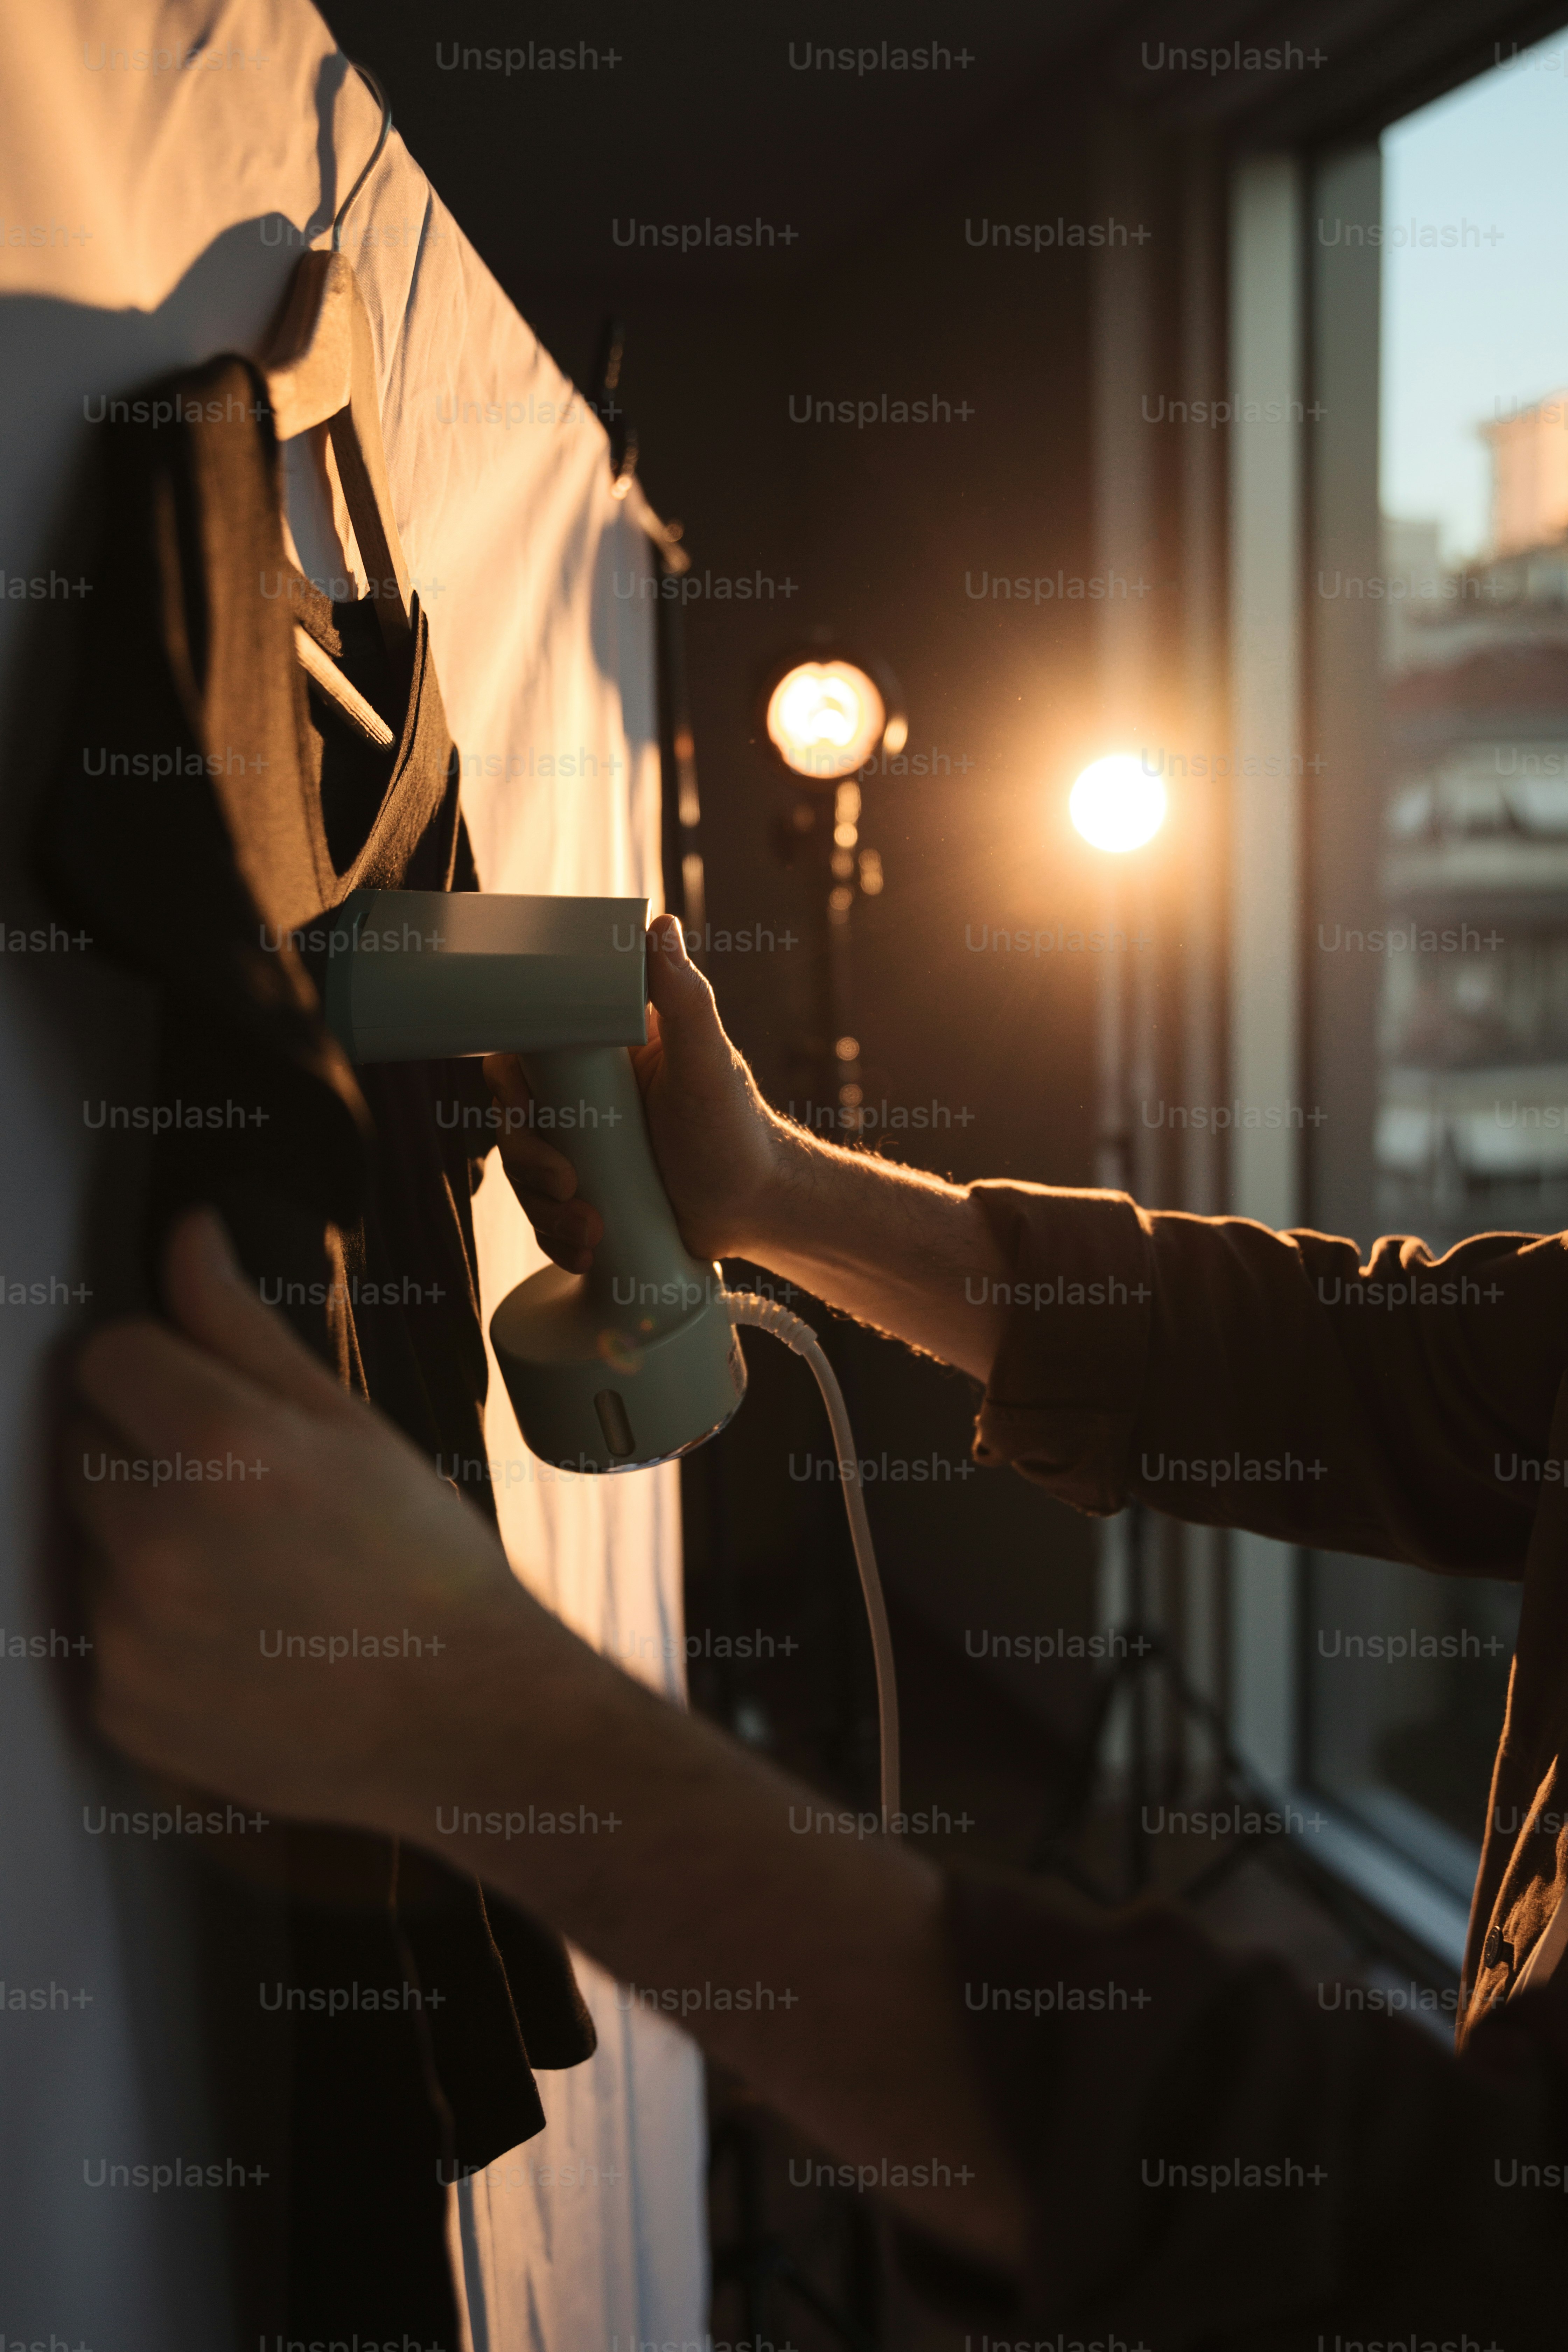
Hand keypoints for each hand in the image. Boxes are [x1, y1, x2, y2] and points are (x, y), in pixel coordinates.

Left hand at [70, 1208, 535, 1831]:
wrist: (462, 1719)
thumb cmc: (420, 1562)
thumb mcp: (344, 1422)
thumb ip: (239, 1323)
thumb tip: (185, 1236)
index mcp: (217, 1445)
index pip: (103, 1355)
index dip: (152, 1366)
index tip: (198, 1396)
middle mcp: (156, 1537)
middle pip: (82, 1445)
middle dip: (143, 1452)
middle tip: (240, 1493)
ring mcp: (127, 1630)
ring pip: (87, 1538)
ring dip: (139, 1539)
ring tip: (243, 1570)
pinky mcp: (119, 1704)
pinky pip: (95, 1631)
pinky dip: (143, 1626)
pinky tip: (228, 1634)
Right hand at [485, 910, 782, 1269]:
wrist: (758, 1210)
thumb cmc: (740, 1131)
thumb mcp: (708, 1063)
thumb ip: (684, 997)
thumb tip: (659, 925)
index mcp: (604, 1055)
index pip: (527, 1051)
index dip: (510, 1083)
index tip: (525, 1109)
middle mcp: (588, 1096)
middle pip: (515, 1118)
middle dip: (529, 1159)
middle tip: (568, 1185)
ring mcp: (586, 1148)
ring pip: (525, 1171)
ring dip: (544, 1208)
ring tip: (590, 1229)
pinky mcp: (590, 1194)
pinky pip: (546, 1213)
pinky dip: (556, 1236)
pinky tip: (586, 1251)